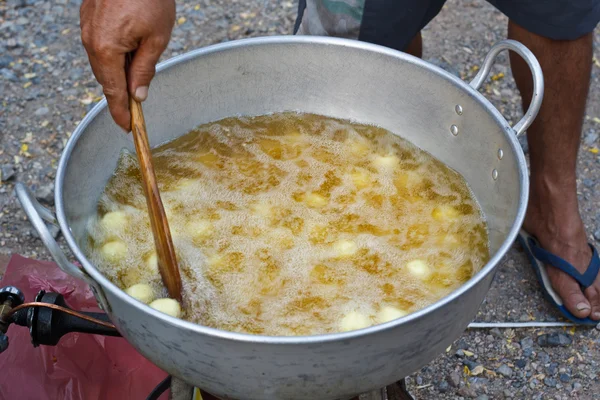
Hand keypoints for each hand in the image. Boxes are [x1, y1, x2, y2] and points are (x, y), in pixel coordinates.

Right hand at [80, 0, 175, 130]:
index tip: (127, 127)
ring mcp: (87, 28)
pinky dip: (112, 56)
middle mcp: (91, 41)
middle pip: (106, 79)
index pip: (114, 91)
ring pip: (102, 62)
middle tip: (135, 109)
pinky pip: (98, 46)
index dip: (121, 112)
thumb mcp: (157, 39)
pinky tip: (128, 54)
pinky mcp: (88, 17)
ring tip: (136, 77)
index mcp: (106, 50)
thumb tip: (139, 95)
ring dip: (117, 74)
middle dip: (120, 95)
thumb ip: (145, 69)